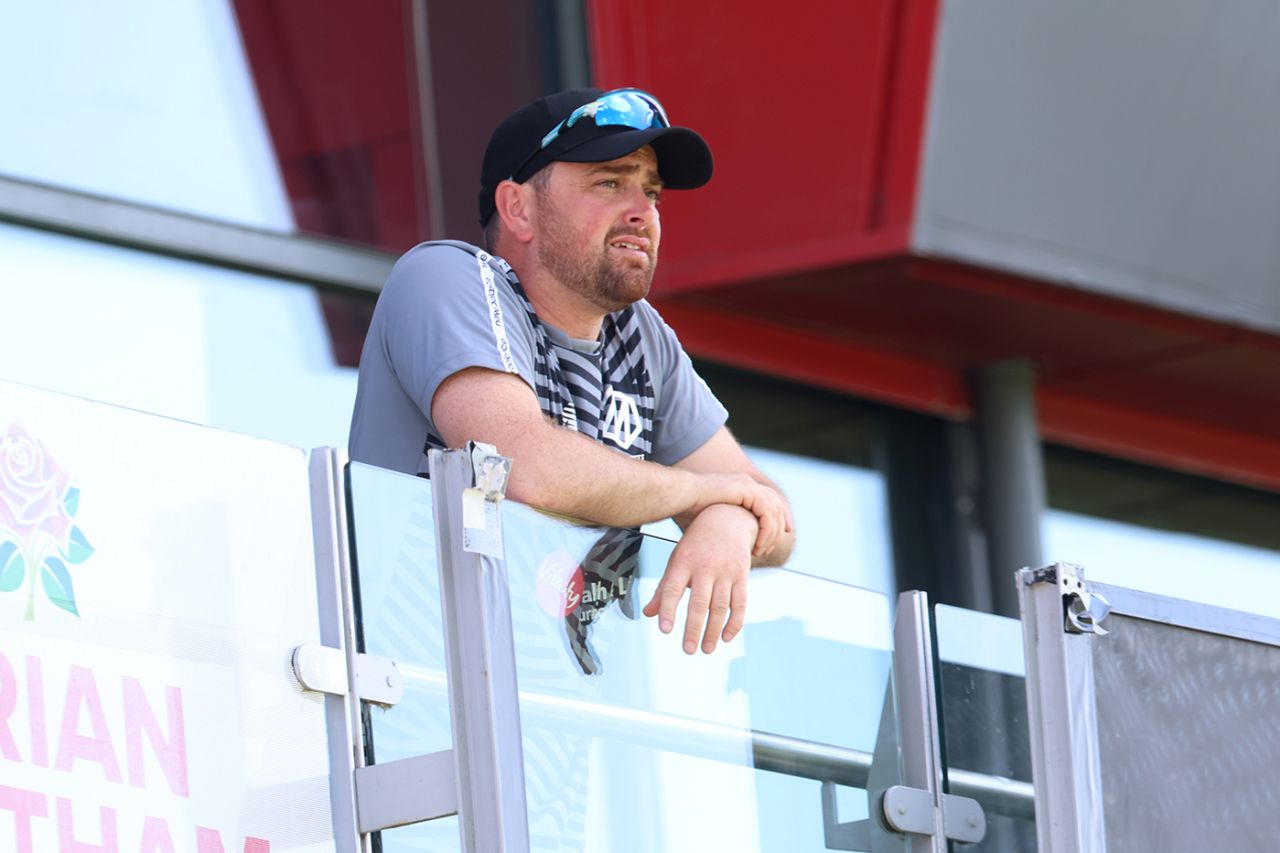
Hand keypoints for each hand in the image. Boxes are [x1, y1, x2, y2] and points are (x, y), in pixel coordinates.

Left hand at [642, 504, 753, 654]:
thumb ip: (664, 588)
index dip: (667, 609)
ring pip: (720, 606)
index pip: (672, 588)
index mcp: (683, 562)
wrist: (727, 520)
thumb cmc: (695, 545)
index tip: (664, 630)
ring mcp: (725, 571)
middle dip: (693, 629)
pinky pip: (740, 603)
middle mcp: (705, 567)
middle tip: (687, 650)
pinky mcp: (742, 575)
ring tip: (706, 649)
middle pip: (698, 602)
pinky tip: (726, 637)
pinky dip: (734, 622)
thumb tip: (649, 614)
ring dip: (713, 631)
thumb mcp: (676, 560)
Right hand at [692, 473, 790, 557]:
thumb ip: (726, 526)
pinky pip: (766, 513)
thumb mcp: (713, 519)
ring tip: (761, 551)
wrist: (680, 495)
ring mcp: (748, 485)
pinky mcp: (746, 490)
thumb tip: (727, 544)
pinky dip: (765, 531)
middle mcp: (747, 483)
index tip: (778, 536)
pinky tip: (757, 545)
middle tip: (774, 546)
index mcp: (741, 487)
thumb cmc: (688, 508)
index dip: (776, 519)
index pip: (768, 501)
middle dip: (781, 524)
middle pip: (776, 504)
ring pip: (773, 511)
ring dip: (770, 534)